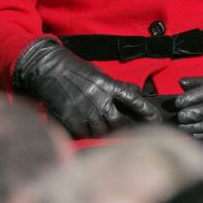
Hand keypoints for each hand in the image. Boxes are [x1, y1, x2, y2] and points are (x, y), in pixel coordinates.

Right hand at [13, 38, 159, 138]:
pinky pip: (84, 134)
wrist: (47, 68)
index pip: (133, 100)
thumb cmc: (72, 69)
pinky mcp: (71, 120)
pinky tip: (83, 127)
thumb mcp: (97, 72)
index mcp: (107, 85)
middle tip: (124, 128)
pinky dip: (86, 133)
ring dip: (103, 131)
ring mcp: (85, 111)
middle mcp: (99, 99)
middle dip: (123, 127)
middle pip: (119, 122)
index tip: (156, 119)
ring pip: (102, 131)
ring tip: (98, 126)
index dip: (146, 111)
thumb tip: (134, 90)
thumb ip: (115, 85)